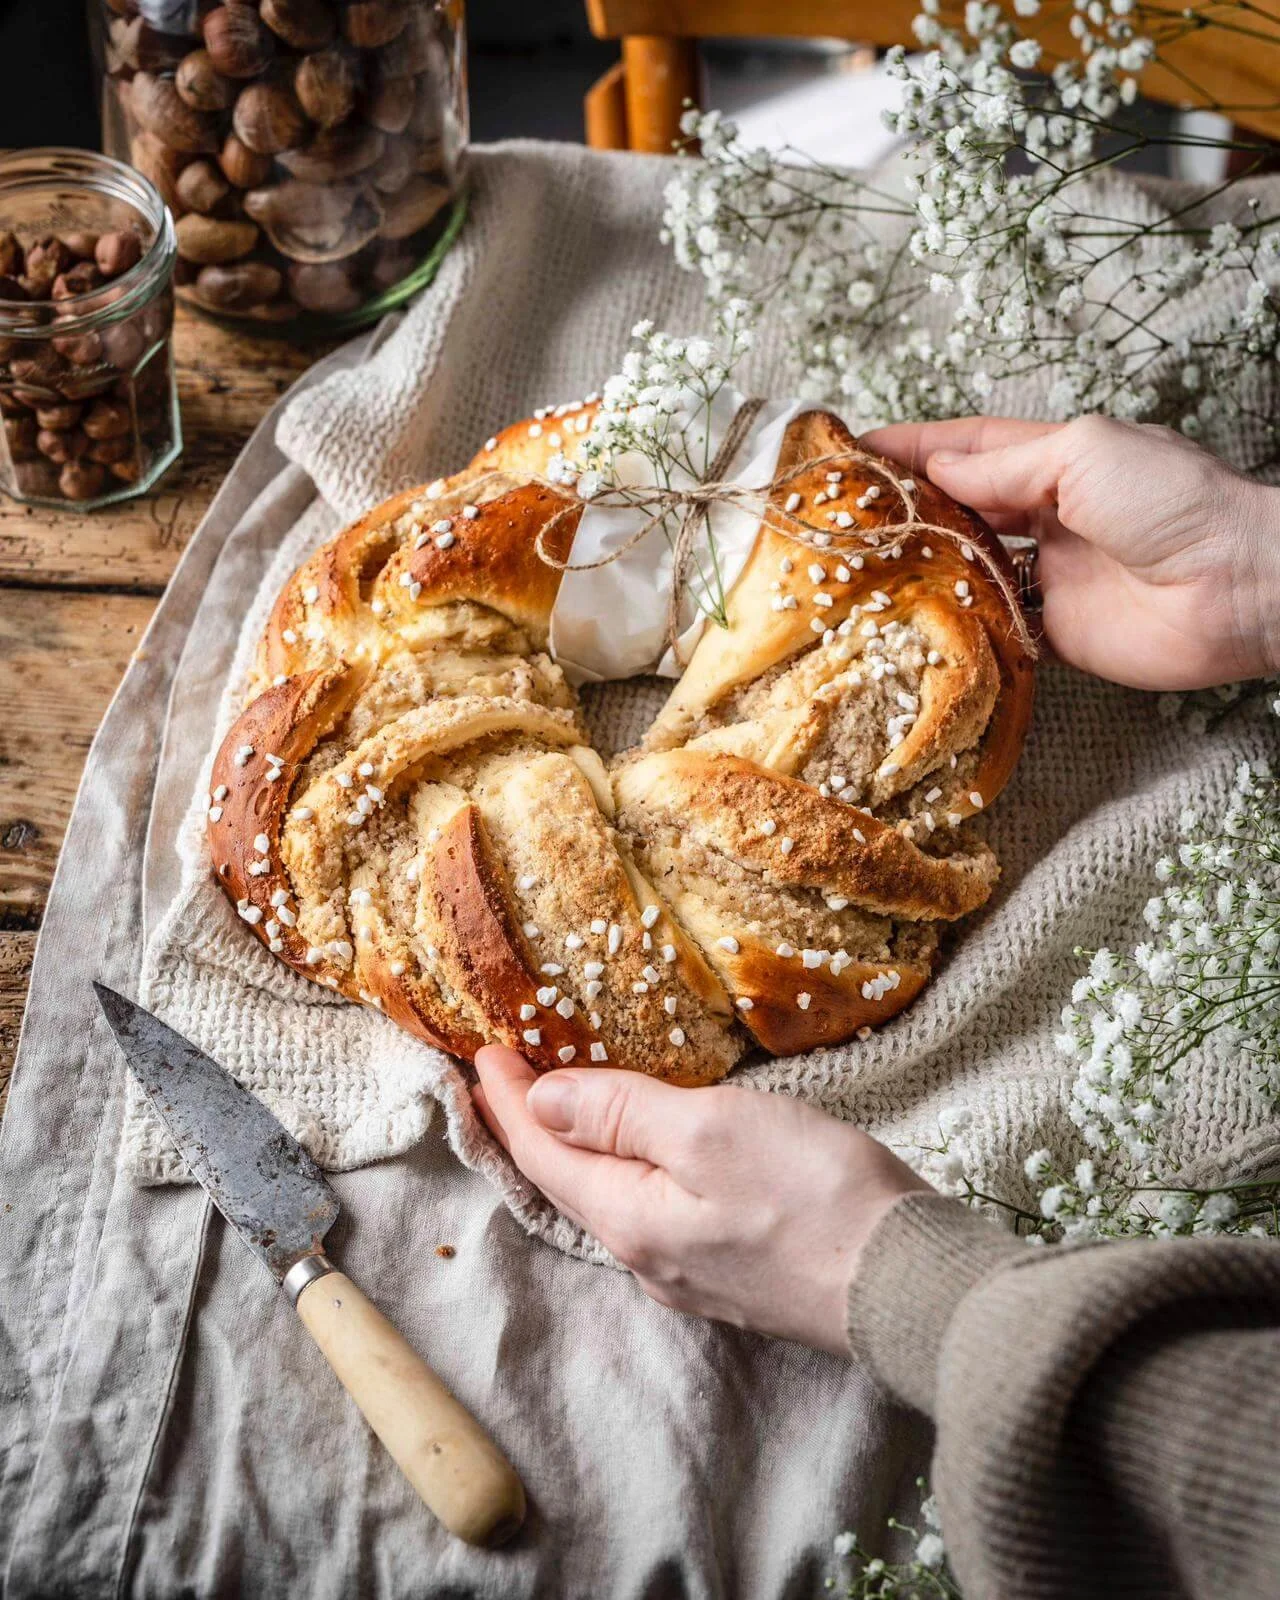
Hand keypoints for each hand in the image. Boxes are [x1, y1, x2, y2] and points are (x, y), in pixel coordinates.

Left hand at [472, 1047, 928, 1355]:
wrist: (908, 1284)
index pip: (542, 1151)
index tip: (480, 1051)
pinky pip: (649, 1211)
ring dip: (575, 1147)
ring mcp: (689, 1272)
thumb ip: (622, 1113)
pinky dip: (624, 1168)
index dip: (507, 1099)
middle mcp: (645, 1257)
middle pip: (566, 1181)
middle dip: (529, 1125)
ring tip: (558, 1103)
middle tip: (502, 1074)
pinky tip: (638, 1152)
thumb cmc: (813, 1196)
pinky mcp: (731, 1272)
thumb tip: (542, 1101)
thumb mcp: (709, 1130)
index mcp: (627, 1220)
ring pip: (608, 1199)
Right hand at [861, 414, 1279, 690]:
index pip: (968, 450)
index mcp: (1058, 461)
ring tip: (865, 572)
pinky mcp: (1060, 635)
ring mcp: (1053, 578)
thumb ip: (1006, 468)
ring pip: (973, 572)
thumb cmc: (1173, 501)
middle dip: (908, 511)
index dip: (912, 448)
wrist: (1237, 585)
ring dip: (926, 570)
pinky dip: (963, 629)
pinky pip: (999, 632)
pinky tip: (917, 627)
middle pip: (963, 511)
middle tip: (846, 519)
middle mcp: (1050, 517)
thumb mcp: (1083, 454)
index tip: (852, 450)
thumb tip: (940, 473)